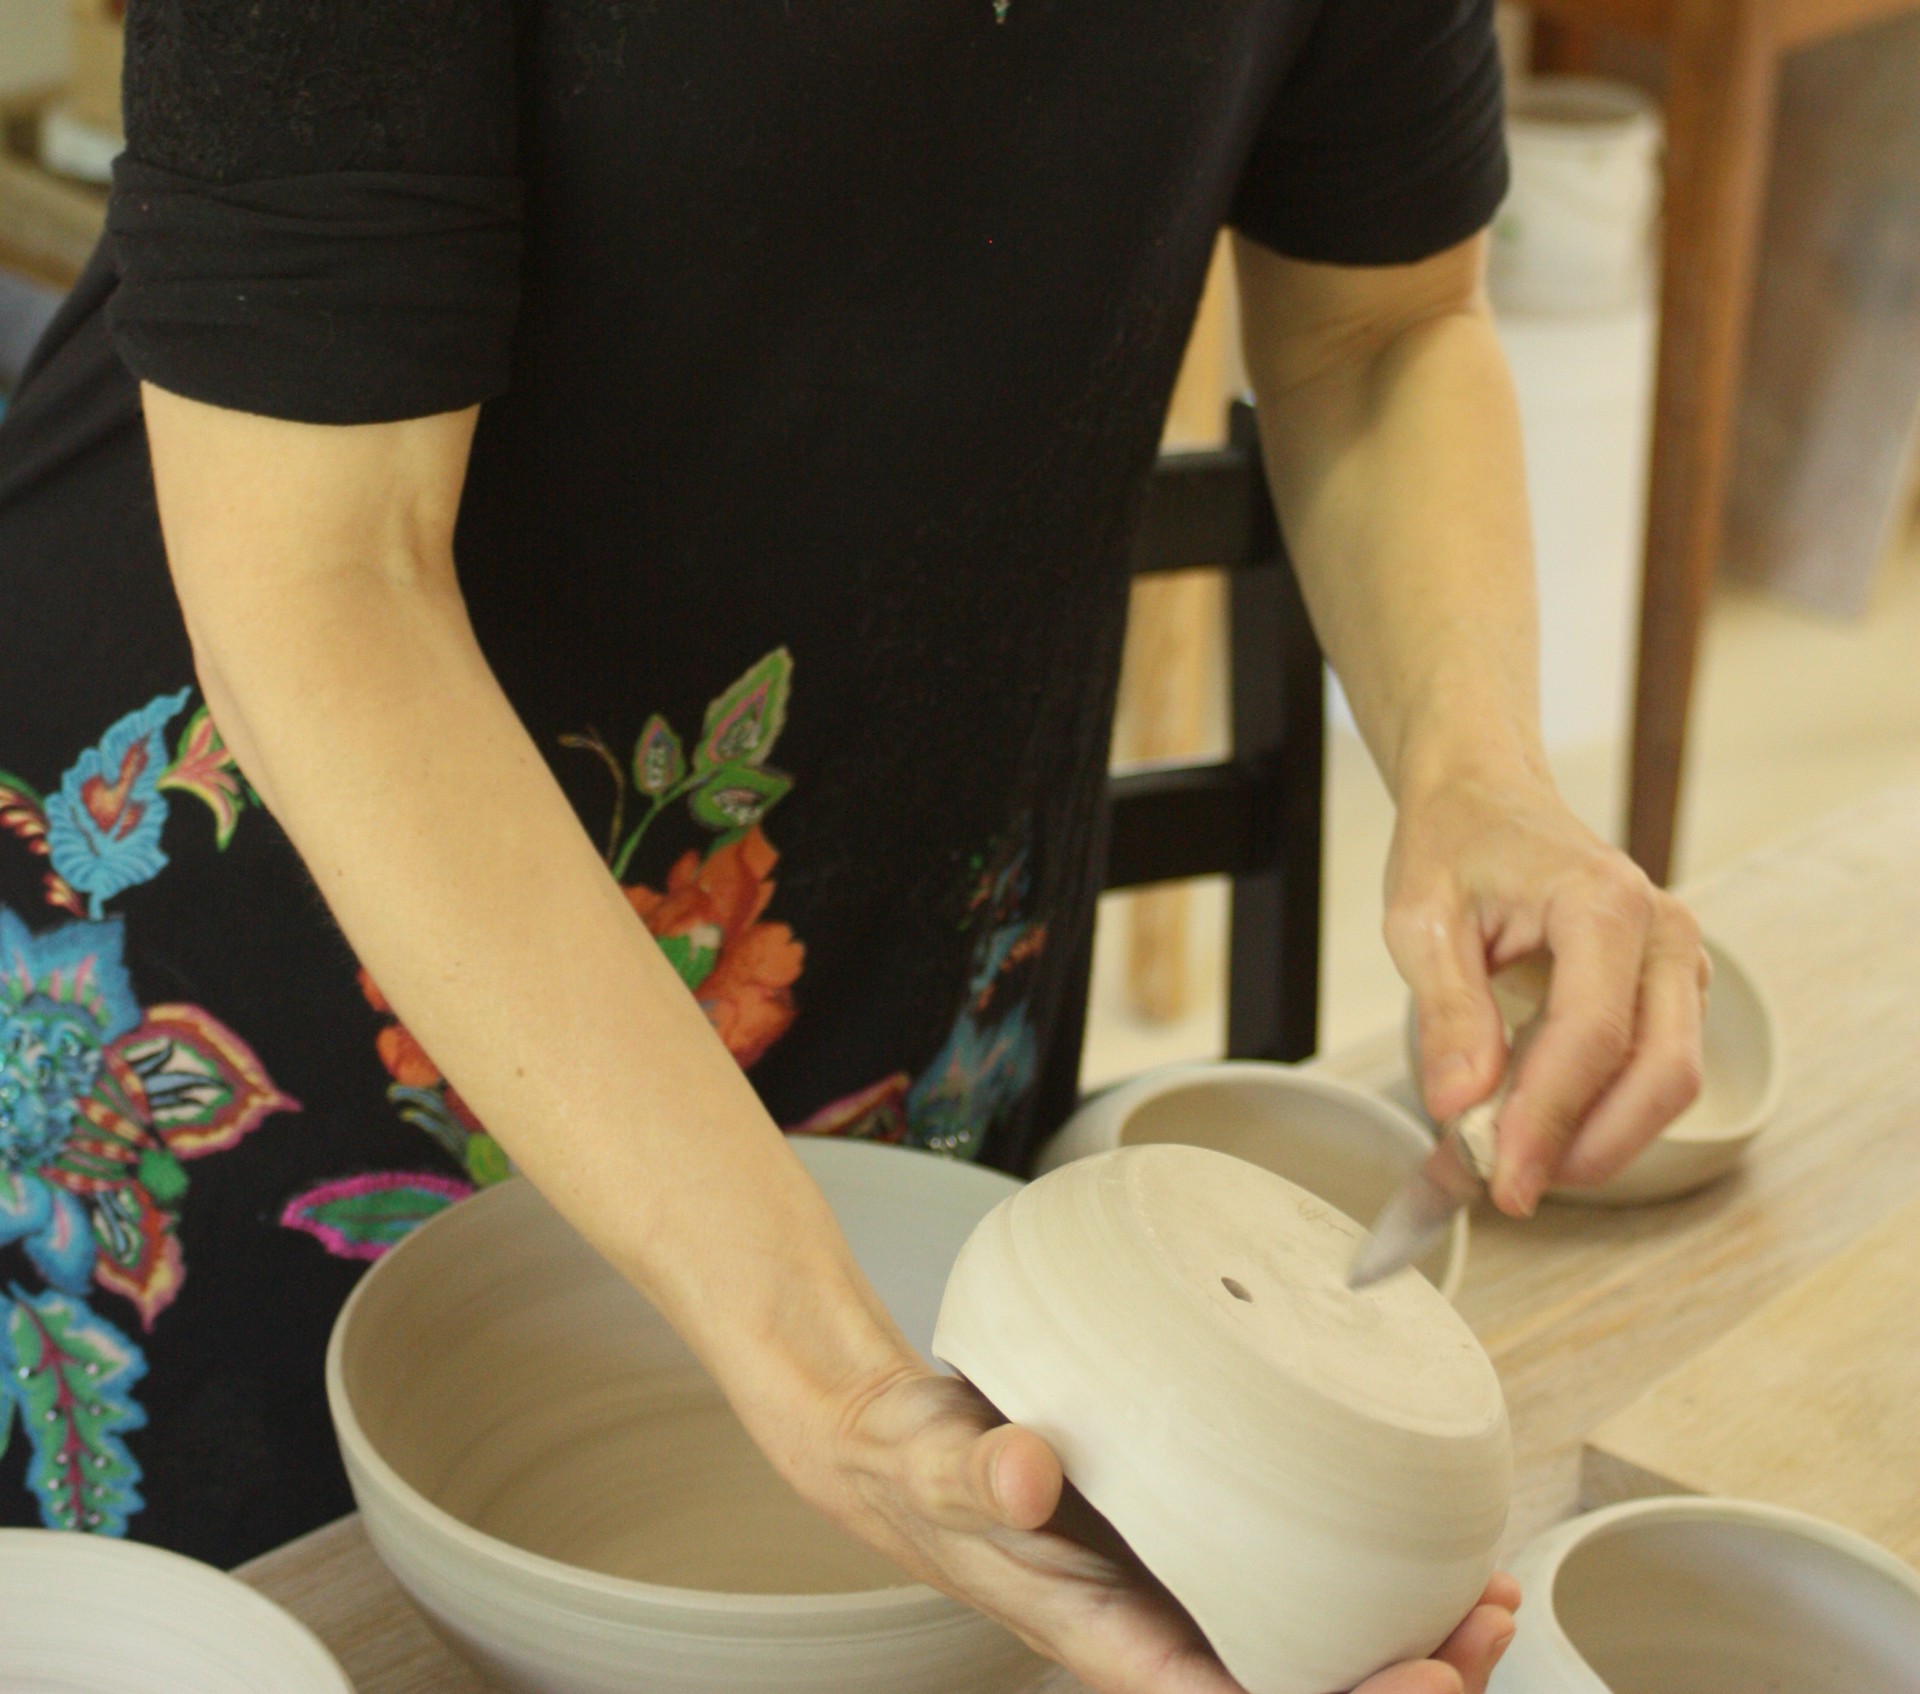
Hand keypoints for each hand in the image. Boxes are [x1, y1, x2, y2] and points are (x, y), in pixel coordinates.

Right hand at [785, 1362, 1518, 1693]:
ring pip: (1315, 1638)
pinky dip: (1369, 1564)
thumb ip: (976, 1478)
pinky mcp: (1195, 1529)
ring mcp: (1184, 1580)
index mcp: (1109, 1638)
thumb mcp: (934, 1469)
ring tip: (1487, 1592)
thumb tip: (1025, 1477)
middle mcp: (1161, 1623)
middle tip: (1484, 1622)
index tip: (1422, 1675)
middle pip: (1303, 1684)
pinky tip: (1419, 1535)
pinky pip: (1296, 1569)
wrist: (903, 1441)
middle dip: (1409, 1675)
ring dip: (1409, 1631)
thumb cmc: (918, 1471)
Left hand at [1386, 766, 1709, 1214]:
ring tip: (1503, 1160)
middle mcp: (1662, 932)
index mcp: (1603, 901)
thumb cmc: (1455, 844)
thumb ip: (1448, 1011)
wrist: (1486, 797)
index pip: (1593, 1033)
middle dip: (1587, 1147)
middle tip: (1505, 1187)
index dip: (1549, 1118)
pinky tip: (1528, 1128)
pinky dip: (1596, 1113)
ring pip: (1667, 1083)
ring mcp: (1675, 961)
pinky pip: (1649, 1068)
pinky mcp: (1666, 988)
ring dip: (1593, 1140)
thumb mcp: (1420, 919)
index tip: (1501, 1178)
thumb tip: (1461, 1104)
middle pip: (1661, 1072)